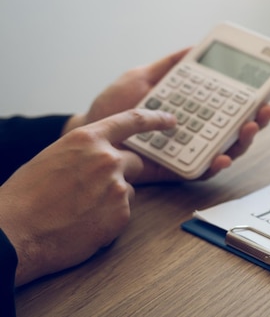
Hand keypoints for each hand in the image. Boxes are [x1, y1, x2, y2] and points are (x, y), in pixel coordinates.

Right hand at [0, 109, 176, 285]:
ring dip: (111, 199)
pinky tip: (83, 224)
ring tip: (78, 210)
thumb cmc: (26, 197)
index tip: (171, 120)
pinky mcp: (121, 213)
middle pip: (133, 162)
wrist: (15, 233)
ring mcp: (117, 186)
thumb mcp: (54, 158)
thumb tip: (100, 157)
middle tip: (91, 190)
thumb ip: (84, 153)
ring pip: (126, 189)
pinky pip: (122, 213)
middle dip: (119, 174)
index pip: (132, 121)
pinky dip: (108, 219)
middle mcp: (107, 158)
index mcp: (87, 138)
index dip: (155, 119)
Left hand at [63, 48, 269, 183]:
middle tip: (265, 110)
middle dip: (257, 119)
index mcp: (193, 107)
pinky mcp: (178, 170)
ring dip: (243, 141)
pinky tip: (222, 157)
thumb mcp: (141, 77)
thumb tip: (193, 47)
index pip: (228, 103)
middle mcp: (197, 130)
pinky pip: (202, 171)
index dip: (250, 98)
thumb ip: (168, 65)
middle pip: (236, 127)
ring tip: (249, 128)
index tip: (264, 89)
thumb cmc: (114, 108)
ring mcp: (190, 151)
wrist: (90, 133)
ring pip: (227, 149)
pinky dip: (215, 165)